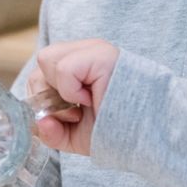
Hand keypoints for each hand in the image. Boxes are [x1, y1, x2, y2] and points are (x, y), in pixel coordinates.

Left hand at [28, 38, 120, 157]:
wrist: (149, 136)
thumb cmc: (116, 132)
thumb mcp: (74, 135)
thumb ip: (51, 131)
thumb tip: (38, 122)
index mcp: (79, 65)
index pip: (42, 71)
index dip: (43, 97)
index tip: (68, 116)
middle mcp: (85, 52)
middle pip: (40, 63)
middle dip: (46, 94)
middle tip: (74, 113)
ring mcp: (94, 50)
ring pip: (46, 59)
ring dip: (58, 91)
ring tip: (82, 106)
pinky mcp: (101, 55)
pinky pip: (65, 69)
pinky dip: (70, 91)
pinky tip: (91, 100)